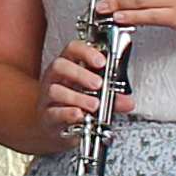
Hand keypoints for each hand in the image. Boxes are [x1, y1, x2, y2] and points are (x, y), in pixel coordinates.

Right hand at [41, 27, 120, 143]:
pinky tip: (79, 115)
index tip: (101, 61)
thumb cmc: (75, 104)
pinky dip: (67, 114)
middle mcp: (56, 78)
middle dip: (80, 74)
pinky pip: (53, 112)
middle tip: (98, 84)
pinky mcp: (47, 115)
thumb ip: (112, 98)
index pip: (73, 49)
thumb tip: (128, 102)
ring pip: (56, 90)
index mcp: (69, 66)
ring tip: (94, 105)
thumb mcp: (96, 96)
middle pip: (60, 66)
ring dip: (77, 97)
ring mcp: (49, 97)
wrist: (57, 126)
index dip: (86, 52)